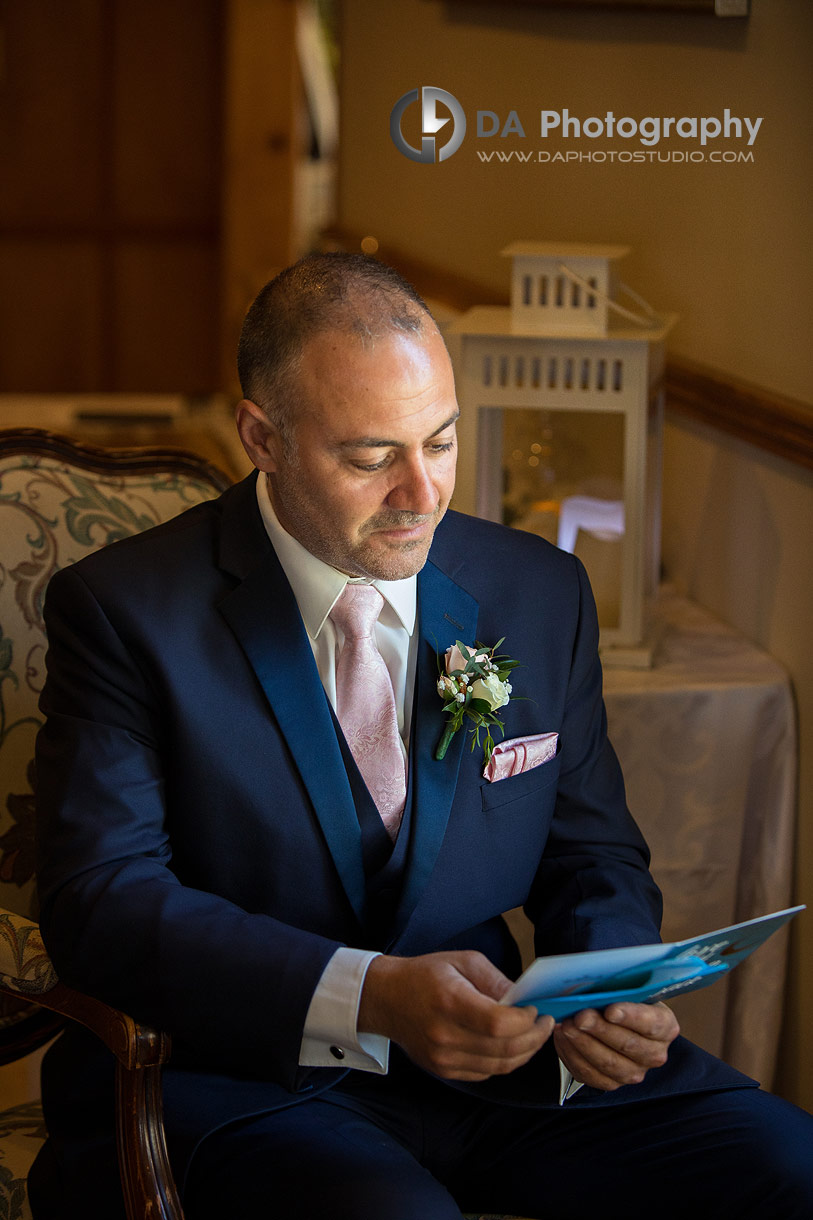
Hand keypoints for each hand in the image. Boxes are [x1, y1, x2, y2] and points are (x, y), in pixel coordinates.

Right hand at [358, 950, 553, 1081]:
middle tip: (545, 1023)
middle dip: (534, 1038)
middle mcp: (445, 1035)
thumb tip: (525, 999)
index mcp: (450, 1001)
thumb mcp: (463, 961)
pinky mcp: (444, 1070)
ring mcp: (443, 1058)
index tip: (536, 1010)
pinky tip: (510, 1045)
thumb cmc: (425, 975)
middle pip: (504, 1049)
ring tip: (534, 1035)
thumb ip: (496, 980)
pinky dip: (504, 1061)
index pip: (498, 1024)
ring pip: (500, 1066)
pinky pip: (486, 1072)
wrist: (386, 999)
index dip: (525, 1021)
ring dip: (525, 1052)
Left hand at [553, 1001, 678, 1091]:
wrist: (618, 1025)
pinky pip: (590, 1074)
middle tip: (580, 1016)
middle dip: (600, 1029)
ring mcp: (634, 1072)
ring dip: (583, 1043)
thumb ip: (619, 990)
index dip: (631, 1017)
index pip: (651, 1023)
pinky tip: (563, 1038)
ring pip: (607, 1063)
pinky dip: (573, 1055)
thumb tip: (595, 988)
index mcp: (666, 1027)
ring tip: (567, 1025)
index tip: (610, 1010)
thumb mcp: (628, 990)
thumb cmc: (624, 1002)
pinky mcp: (612, 1083)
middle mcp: (655, 1054)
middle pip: (627, 1044)